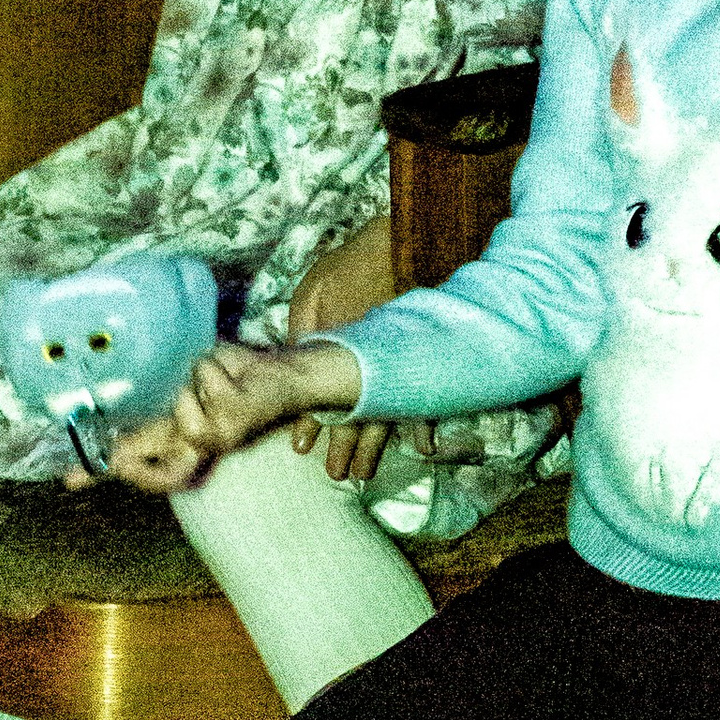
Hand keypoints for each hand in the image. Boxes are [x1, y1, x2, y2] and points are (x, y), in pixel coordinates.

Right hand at [105, 337, 362, 492]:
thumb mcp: (194, 388)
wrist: (291, 374)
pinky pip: (203, 378)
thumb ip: (160, 408)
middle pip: (155, 460)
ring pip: (181, 401)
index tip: (82, 476)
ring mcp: (218, 434)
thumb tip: (119, 413)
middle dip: (127, 460)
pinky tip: (235, 369)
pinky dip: (216, 363)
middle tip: (102, 466)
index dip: (123, 473)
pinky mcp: (232, 416)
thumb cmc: (240, 377)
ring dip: (197, 377)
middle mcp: (203, 444)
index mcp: (192, 440)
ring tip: (220, 374)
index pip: (155, 470)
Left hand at [286, 214, 396, 480]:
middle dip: (343, 448)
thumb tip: (294, 361)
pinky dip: (422, 425)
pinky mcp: (417, 359)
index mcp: (334, 353)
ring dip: (373, 447)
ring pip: (384, 418)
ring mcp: (395, 366)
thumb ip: (302, 332)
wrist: (400, 242)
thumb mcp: (312, 294)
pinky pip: (421, 399)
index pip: (317, 399)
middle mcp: (365, 368)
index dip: (309, 425)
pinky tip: (425, 448)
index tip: (301, 448)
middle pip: (352, 418)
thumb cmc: (350, 265)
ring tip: (364, 474)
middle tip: (337, 476)